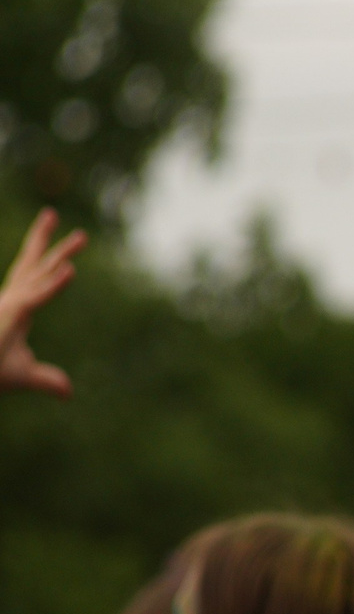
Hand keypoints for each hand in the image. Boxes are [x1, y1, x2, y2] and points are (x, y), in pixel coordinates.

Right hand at [0, 211, 85, 398]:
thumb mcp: (23, 375)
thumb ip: (46, 379)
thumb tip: (68, 392)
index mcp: (16, 309)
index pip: (34, 279)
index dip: (49, 262)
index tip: (66, 250)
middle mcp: (12, 302)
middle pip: (34, 266)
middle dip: (49, 243)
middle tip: (63, 221)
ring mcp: (10, 307)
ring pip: (40, 275)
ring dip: (61, 256)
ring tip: (82, 237)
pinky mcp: (10, 316)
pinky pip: (36, 297)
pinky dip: (54, 285)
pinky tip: (70, 270)